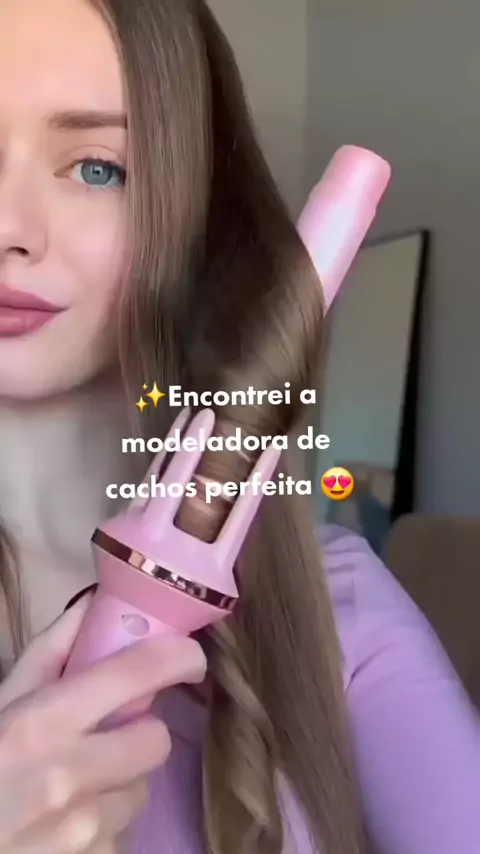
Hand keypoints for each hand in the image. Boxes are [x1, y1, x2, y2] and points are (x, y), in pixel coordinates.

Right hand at [0, 594, 205, 851]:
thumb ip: (48, 655)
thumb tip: (91, 605)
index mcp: (42, 723)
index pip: (137, 673)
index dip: (178, 657)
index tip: (188, 657)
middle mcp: (71, 776)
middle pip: (156, 739)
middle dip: (138, 734)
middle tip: (108, 736)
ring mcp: (84, 831)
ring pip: (140, 791)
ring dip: (117, 785)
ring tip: (73, 787)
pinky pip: (120, 835)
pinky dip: (102, 827)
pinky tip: (63, 826)